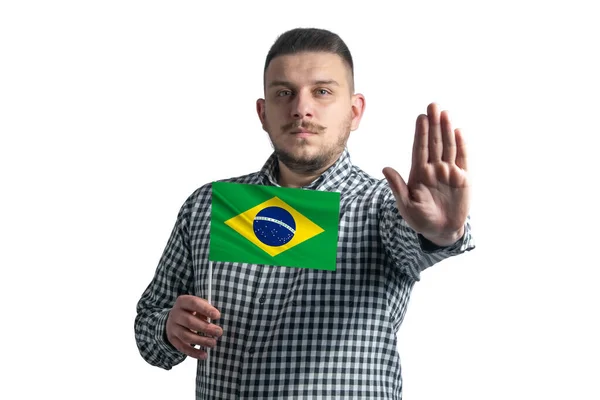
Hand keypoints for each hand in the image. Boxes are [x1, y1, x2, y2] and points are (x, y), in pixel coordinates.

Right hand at [165, 295, 222, 359]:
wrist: (174, 318)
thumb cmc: (192, 310)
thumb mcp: (197, 305)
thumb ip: (206, 309)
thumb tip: (218, 318)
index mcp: (183, 301)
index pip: (194, 303)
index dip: (206, 309)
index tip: (217, 316)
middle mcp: (175, 314)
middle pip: (190, 322)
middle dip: (206, 328)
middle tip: (219, 332)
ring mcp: (173, 327)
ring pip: (186, 336)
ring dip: (201, 341)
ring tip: (213, 343)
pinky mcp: (173, 339)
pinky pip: (182, 348)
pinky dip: (194, 352)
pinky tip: (204, 355)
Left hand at [382, 103, 469, 245]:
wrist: (440, 231)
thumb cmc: (420, 219)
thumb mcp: (406, 206)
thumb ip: (397, 187)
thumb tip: (385, 169)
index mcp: (419, 173)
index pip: (420, 148)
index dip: (421, 133)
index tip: (421, 117)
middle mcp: (434, 168)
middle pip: (434, 143)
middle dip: (434, 124)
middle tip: (433, 105)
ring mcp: (449, 172)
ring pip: (448, 147)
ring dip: (447, 130)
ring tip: (445, 113)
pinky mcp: (463, 179)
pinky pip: (463, 159)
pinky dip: (462, 146)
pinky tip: (459, 131)